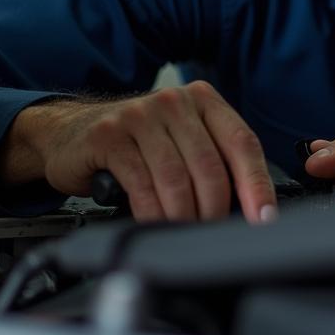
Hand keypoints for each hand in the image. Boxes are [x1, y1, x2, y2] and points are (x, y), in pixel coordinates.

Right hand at [0, 80, 276, 223]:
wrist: (70, 132)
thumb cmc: (137, 142)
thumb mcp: (179, 139)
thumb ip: (211, 160)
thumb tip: (248, 207)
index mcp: (204, 100)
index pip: (242, 142)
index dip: (256, 184)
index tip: (264, 217)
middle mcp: (175, 101)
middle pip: (210, 165)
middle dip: (216, 209)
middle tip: (214, 234)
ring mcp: (141, 115)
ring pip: (177, 178)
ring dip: (184, 216)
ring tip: (186, 234)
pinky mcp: (110, 136)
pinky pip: (142, 184)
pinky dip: (153, 213)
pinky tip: (156, 225)